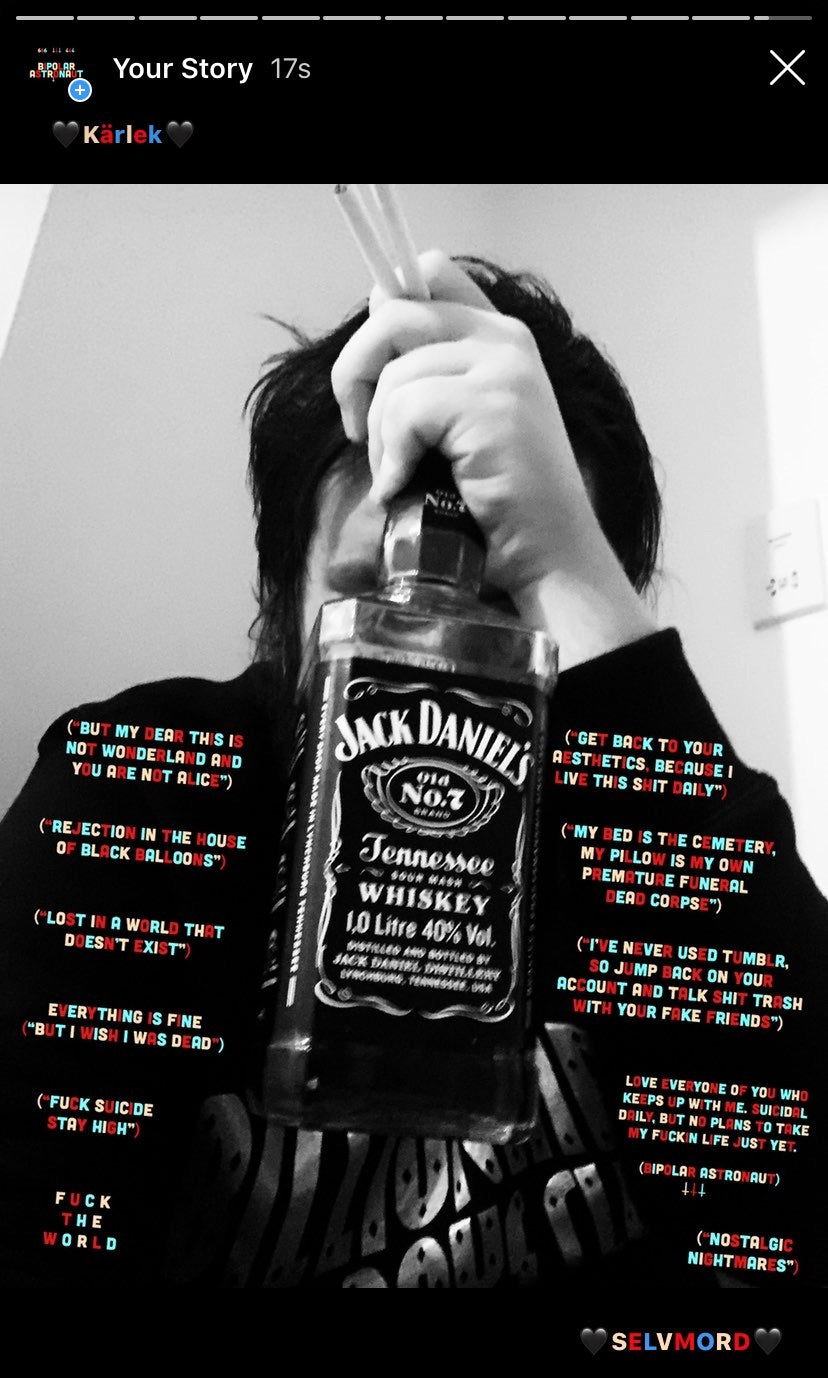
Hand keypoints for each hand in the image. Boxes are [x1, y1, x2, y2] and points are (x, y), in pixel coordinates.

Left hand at [331, 251, 656, 666]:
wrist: (549, 557)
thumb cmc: (498, 503)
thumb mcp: (458, 424)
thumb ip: (427, 371)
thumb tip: (374, 311)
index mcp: (499, 336)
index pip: (430, 272)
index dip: (385, 304)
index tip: (373, 368)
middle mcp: (506, 340)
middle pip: (391, 313)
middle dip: (356, 374)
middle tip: (358, 432)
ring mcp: (504, 369)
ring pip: (393, 375)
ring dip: (377, 435)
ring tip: (397, 476)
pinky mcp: (492, 405)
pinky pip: (405, 411)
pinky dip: (392, 457)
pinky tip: (405, 487)